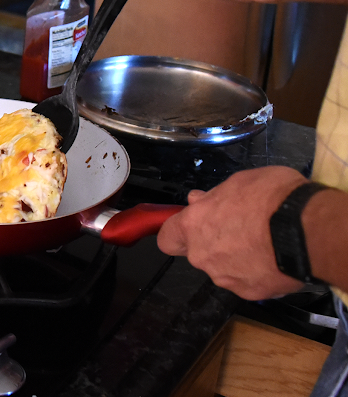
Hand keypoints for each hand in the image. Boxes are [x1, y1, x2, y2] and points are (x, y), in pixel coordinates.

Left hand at [157, 166, 306, 300]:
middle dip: (214, 242)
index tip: (190, 227)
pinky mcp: (250, 293)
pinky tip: (275, 258)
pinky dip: (257, 272)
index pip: (167, 238)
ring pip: (223, 268)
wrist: (307, 230)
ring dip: (236, 258)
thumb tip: (198, 201)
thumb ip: (214, 196)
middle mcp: (202, 255)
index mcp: (194, 225)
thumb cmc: (271, 197)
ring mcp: (225, 277)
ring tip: (264, 242)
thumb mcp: (238, 182)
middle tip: (240, 228)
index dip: (177, 233)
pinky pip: (248, 281)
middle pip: (198, 253)